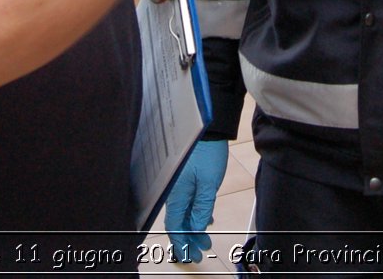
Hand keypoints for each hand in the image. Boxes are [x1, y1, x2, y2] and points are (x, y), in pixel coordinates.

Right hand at [165, 140, 228, 262]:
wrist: (208, 128)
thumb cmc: (207, 153)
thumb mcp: (208, 184)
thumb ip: (202, 207)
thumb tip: (197, 229)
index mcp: (176, 194)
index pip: (175, 225)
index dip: (183, 241)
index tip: (191, 254)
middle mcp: (174, 191)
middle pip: (178, 221)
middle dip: (188, 239)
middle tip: (199, 252)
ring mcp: (179, 184)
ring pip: (183, 212)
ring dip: (193, 227)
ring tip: (204, 239)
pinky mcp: (185, 178)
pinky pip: (187, 201)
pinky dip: (195, 213)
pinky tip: (205, 219)